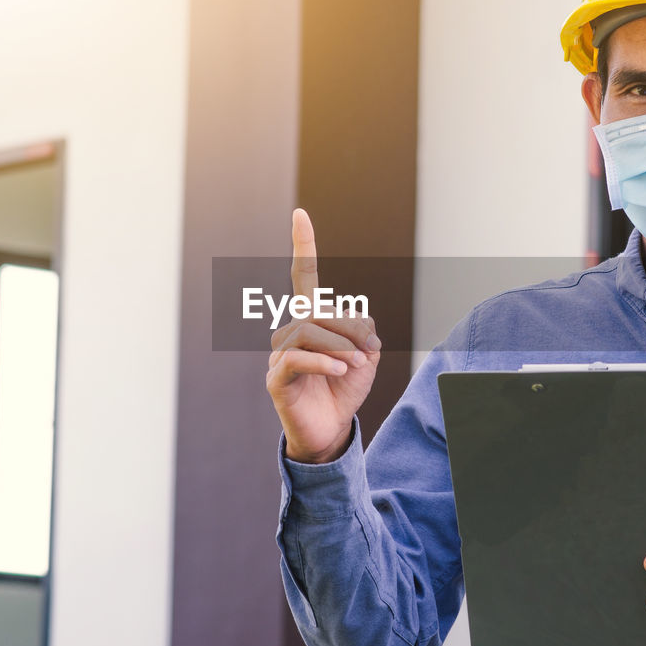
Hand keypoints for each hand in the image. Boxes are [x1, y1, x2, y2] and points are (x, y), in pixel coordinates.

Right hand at [265, 208, 380, 463]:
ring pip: (307, 331)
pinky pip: (297, 358)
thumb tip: (360, 322)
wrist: (331, 430)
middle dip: (350, 326)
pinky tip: (342, 372)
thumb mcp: (365, 356)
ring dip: (339, 346)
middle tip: (369, 349)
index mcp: (311, 320)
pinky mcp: (276, 378)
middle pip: (319, 310)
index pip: (305, 276)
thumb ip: (364, 331)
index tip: (300, 214)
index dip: (303, 246)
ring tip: (355, 364)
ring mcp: (280, 354)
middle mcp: (290, 331)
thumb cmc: (344, 389)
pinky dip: (324, 363)